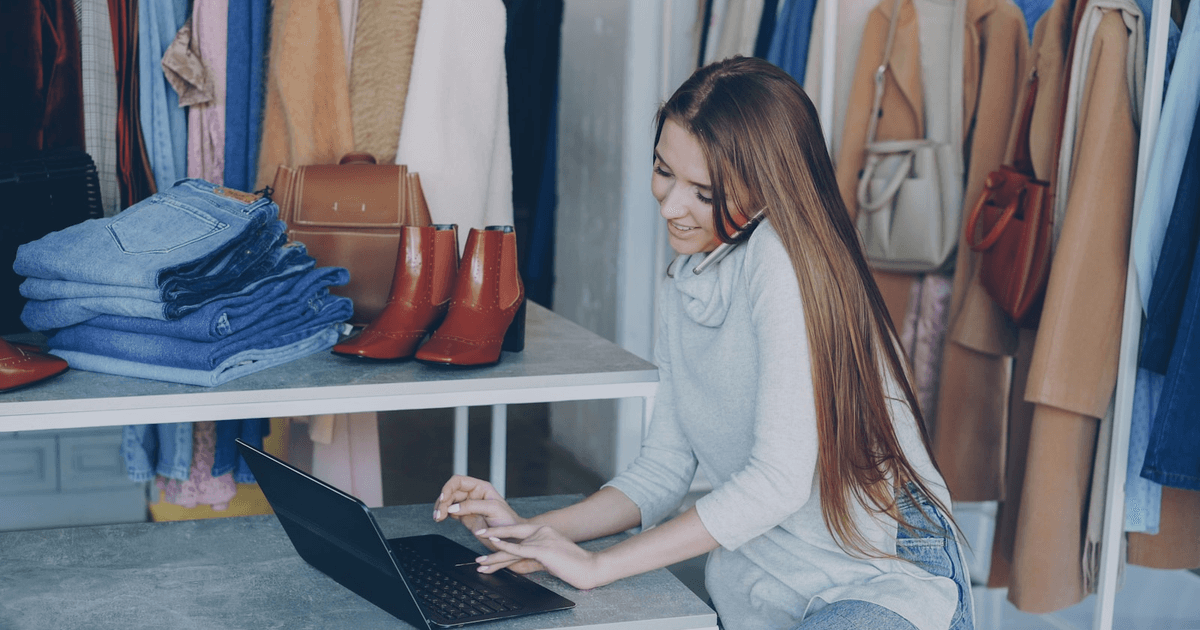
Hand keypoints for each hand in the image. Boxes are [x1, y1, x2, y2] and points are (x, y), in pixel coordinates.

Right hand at [432, 476, 543, 571]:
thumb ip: (473, 506)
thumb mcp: (493, 509)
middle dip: (443, 501)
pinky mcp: (465, 517)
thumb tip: (453, 507)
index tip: (443, 498)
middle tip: (439, 513)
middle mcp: (473, 495)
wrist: (511, 540)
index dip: (448, 488)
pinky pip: (450, 512)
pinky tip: (440, 519)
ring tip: (438, 518)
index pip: (459, 481)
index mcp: (481, 488)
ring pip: (448, 502)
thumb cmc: (508, 522)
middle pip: (451, 492)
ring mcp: (468, 506)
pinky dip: (443, 515)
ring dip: (441, 508)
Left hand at [473, 523, 607, 590]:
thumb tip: (513, 566)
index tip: (487, 535)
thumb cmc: (572, 565)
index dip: (501, 532)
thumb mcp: (548, 560)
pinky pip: (521, 549)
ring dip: (494, 554)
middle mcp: (542, 530)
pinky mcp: (544, 549)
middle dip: (492, 536)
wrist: (590, 568)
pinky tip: (495, 547)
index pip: (517, 531)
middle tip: (477, 536)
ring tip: (480, 559)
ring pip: (513, 546)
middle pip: (512, 535)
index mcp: (544, 530)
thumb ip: (530, 561)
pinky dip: (506, 548)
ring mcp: (543, 538)